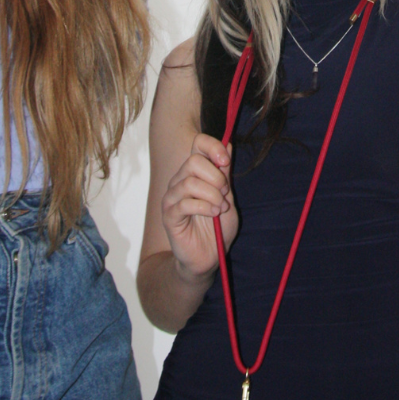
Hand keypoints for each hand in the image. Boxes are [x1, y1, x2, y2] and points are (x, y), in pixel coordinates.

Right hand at [161, 133, 238, 280]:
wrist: (209, 256)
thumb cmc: (217, 226)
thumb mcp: (227, 196)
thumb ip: (225, 172)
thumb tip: (228, 144)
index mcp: (195, 172)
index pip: (198, 143)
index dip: (213, 147)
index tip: (226, 161)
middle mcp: (180, 180)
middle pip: (194, 161)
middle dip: (216, 178)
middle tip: (225, 194)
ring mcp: (172, 197)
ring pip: (190, 183)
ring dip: (213, 195)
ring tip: (220, 208)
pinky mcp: (169, 215)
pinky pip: (186, 203)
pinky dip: (205, 207)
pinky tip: (213, 214)